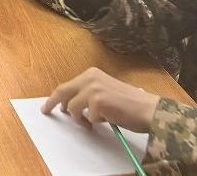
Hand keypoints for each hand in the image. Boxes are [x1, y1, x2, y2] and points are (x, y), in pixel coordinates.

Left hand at [42, 67, 159, 131]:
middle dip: (53, 103)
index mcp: (91, 73)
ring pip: (73, 108)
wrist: (149, 109)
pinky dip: (95, 122)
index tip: (47, 104)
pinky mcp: (97, 101)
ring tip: (90, 124)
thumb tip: (70, 106)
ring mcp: (93, 89)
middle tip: (47, 111)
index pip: (66, 85)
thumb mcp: (105, 92)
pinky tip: (107, 120)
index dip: (55, 96)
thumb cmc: (130, 104)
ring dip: (79, 119)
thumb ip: (87, 95)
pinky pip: (88, 117)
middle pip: (62, 92)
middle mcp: (90, 77)